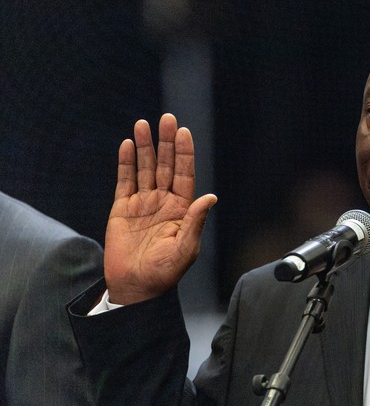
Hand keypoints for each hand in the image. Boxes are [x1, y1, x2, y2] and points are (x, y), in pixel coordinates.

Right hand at [104, 113, 217, 304]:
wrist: (136, 287)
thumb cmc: (165, 273)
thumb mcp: (185, 248)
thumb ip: (195, 222)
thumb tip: (211, 197)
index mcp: (181, 209)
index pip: (184, 174)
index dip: (184, 153)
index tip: (183, 132)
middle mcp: (163, 202)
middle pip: (164, 165)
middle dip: (166, 142)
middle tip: (167, 119)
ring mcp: (142, 203)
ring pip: (144, 168)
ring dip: (144, 147)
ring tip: (143, 124)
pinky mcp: (122, 209)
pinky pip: (124, 181)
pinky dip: (126, 163)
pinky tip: (128, 145)